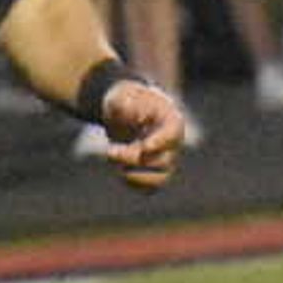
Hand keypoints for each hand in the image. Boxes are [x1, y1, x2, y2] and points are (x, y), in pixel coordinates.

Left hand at [86, 74, 184, 189]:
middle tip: (110, 150)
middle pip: (162, 161)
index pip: (172, 135)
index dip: (160, 143)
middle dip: (133, 158)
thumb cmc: (127, 101)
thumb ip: (128, 104)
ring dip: (133, 174)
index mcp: (171, 121)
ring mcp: (166, 160)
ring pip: (159, 179)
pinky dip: (134, 183)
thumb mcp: (123, 95)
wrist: (125, 112)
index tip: (145, 147)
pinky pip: (151, 187)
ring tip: (115, 160)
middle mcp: (173, 144)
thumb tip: (139, 118)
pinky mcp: (155, 173)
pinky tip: (119, 170)